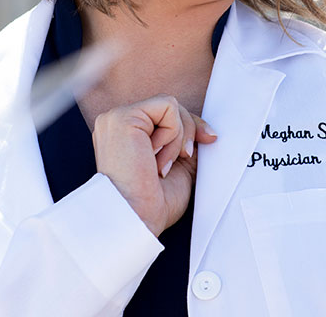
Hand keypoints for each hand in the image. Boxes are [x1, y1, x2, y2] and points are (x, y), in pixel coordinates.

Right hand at [92, 94, 216, 235]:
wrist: (137, 219)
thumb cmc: (153, 203)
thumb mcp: (178, 166)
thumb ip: (186, 144)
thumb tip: (207, 132)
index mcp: (126, 135)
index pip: (165, 116)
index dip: (190, 128)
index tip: (208, 140)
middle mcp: (117, 123)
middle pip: (171, 108)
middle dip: (188, 133)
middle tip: (180, 160)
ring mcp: (116, 118)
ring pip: (171, 106)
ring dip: (176, 139)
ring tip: (160, 165)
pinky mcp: (123, 117)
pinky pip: (167, 107)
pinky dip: (172, 133)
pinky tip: (155, 155)